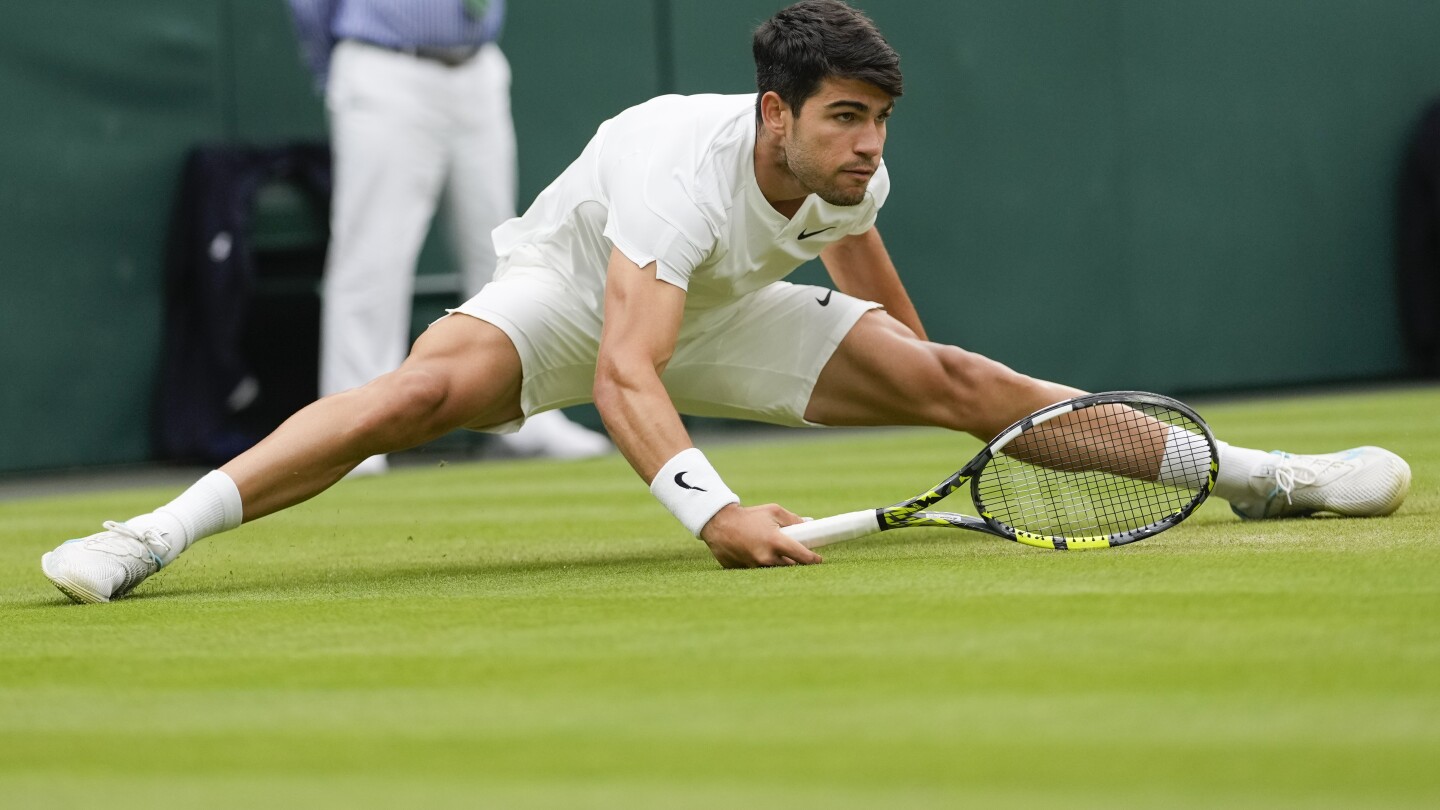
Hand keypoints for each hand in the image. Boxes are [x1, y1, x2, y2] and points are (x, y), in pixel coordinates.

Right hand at [699, 503, 823, 568]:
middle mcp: (766, 557)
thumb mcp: (773, 511)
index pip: (803, 556)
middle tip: (796, 553)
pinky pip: (761, 571)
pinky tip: (757, 553)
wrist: (719, 524)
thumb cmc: (749, 516)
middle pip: (791, 566)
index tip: (818, 559)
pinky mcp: (745, 571)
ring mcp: (755, 567)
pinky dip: (763, 564)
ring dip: (779, 563)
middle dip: (796, 561)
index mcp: (776, 541)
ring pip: (776, 570)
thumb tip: (810, 525)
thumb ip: (794, 520)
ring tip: (774, 550)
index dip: (814, 559)